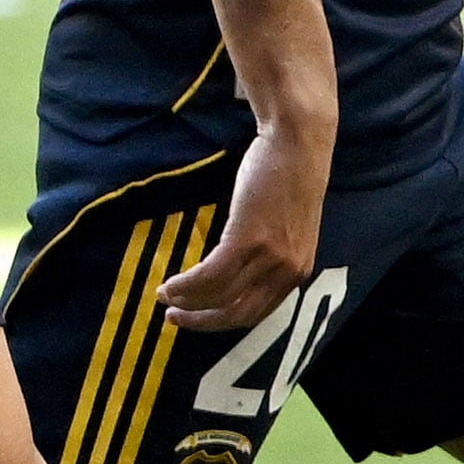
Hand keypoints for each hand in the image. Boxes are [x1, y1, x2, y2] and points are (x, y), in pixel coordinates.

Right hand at [160, 123, 329, 332]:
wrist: (298, 141)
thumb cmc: (290, 174)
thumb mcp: (287, 225)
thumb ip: (270, 252)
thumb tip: (237, 268)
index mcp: (297, 270)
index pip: (256, 313)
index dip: (221, 320)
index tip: (198, 316)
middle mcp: (287, 271)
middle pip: (236, 314)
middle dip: (201, 321)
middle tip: (174, 318)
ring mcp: (269, 256)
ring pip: (219, 297)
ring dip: (187, 302)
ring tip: (165, 296)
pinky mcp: (248, 237)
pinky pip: (210, 275)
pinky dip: (186, 285)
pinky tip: (171, 283)